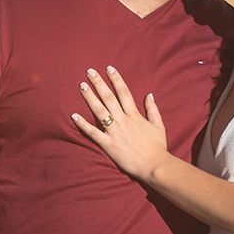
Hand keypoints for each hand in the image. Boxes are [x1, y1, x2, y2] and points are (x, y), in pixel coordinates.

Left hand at [71, 66, 171, 183]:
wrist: (155, 166)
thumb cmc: (157, 147)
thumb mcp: (159, 125)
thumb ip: (152, 109)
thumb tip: (149, 94)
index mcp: (135, 115)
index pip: (124, 92)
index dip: (116, 79)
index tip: (108, 68)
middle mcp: (124, 120)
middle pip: (109, 97)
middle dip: (98, 83)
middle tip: (89, 71)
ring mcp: (115, 132)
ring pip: (100, 111)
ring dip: (89, 97)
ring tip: (81, 86)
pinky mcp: (109, 145)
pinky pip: (93, 133)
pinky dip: (83, 124)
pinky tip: (74, 115)